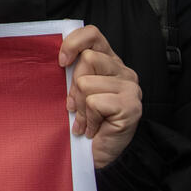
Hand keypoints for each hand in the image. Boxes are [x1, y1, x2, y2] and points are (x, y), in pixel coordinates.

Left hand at [60, 25, 141, 168]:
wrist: (99, 155)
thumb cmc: (85, 122)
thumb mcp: (76, 91)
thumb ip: (74, 71)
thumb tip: (60, 57)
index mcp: (110, 62)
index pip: (93, 35)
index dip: (73, 43)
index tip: (61, 62)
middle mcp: (124, 72)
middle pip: (87, 59)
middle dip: (74, 86)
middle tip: (76, 107)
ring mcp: (130, 88)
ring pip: (87, 82)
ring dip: (80, 106)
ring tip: (86, 120)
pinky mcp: (130, 106)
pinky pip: (94, 102)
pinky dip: (88, 119)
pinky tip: (93, 128)